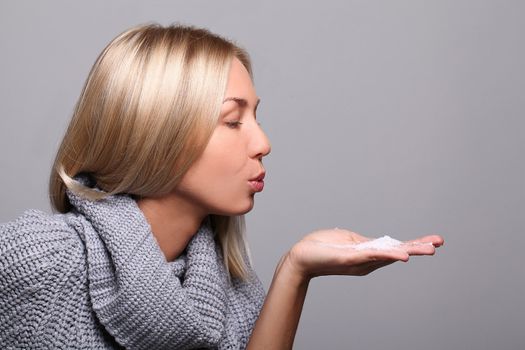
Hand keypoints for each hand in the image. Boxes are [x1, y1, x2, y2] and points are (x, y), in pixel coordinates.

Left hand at [283, 228, 443, 280]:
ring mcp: (360, 260)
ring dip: (409, 251)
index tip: (436, 240)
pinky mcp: (349, 258)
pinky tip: (401, 256)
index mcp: (368, 252)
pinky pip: (371, 256)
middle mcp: (368, 260)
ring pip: (389, 255)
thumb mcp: (347, 241)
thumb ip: (364, 243)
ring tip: (428, 249)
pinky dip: (387, 255)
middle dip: (419, 248)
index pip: (396, 248)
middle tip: (440, 243)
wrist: (300, 257)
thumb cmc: (321, 248)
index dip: (415, 244)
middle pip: (398, 253)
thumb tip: (377, 243)